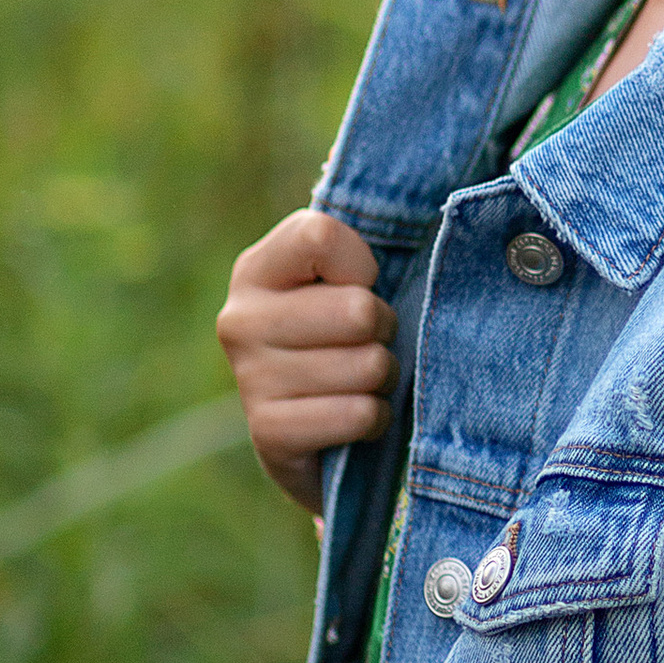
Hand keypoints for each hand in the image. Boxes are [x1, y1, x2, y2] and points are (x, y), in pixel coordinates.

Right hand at [215, 210, 395, 514]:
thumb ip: (362, 252)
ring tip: (363, 382)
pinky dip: (374, 419)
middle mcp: (240, 319)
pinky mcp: (269, 433)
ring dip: (384, 379)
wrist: (314, 435)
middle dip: (385, 331)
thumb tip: (423, 227)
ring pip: (367, 366)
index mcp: (256, 269)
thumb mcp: (345, 284)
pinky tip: (354, 417)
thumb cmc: (344, 340)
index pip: (321, 237)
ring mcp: (249, 378)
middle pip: (359, 310)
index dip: (364, 265)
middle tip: (371, 343)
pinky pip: (359, 414)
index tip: (362, 286)